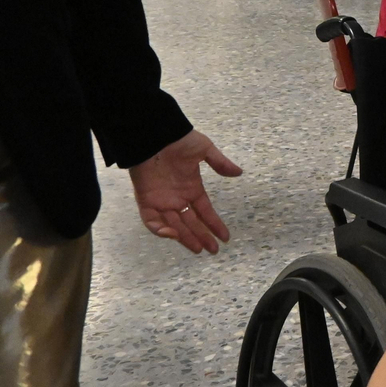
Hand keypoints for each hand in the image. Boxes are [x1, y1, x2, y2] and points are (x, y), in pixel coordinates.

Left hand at [128, 130, 242, 254]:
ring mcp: (161, 201)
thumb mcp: (204, 150)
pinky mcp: (146, 201)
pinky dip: (160, 230)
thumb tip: (239, 173)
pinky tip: (174, 234)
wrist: (154, 136)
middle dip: (202, 237)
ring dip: (185, 238)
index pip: (204, 211)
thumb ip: (220, 163)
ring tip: (198, 249)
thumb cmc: (179, 141)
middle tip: (213, 250)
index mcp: (191, 188)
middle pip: (191, 223)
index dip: (214, 224)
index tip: (226, 237)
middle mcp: (177, 198)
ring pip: (174, 226)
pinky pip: (152, 222)